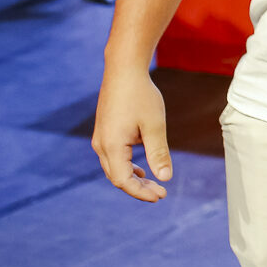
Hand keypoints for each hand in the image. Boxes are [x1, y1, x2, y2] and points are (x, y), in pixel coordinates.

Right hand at [92, 65, 171, 201]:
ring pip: (114, 168)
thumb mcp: (154, 125)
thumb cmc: (140, 95)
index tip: (161, 196)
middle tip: (161, 194)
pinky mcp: (104, 132)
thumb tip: (165, 178)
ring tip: (154, 185)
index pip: (123, 180)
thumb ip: (159, 153)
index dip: (141, 192)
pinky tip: (142, 169)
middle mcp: (101, 145)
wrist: (123, 70)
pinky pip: (113, 157)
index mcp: (111, 146)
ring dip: (133, 179)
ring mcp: (100, 138)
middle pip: (117, 177)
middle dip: (138, 189)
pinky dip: (128, 166)